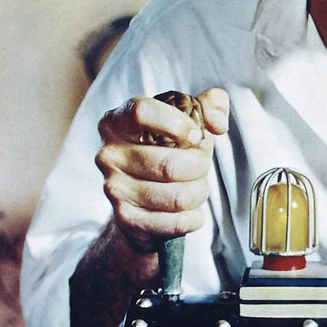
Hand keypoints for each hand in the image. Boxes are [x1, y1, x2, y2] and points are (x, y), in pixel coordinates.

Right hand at [95, 88, 229, 250]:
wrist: (144, 200)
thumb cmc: (167, 150)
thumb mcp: (188, 118)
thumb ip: (211, 104)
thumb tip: (216, 123)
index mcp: (118, 121)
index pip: (142, 112)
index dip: (177, 123)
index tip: (194, 134)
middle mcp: (110, 154)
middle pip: (171, 165)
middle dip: (200, 166)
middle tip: (200, 165)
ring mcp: (114, 188)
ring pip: (179, 196)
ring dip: (199, 192)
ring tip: (195, 187)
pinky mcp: (126, 219)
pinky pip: (177, 222)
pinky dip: (194, 217)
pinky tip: (191, 210)